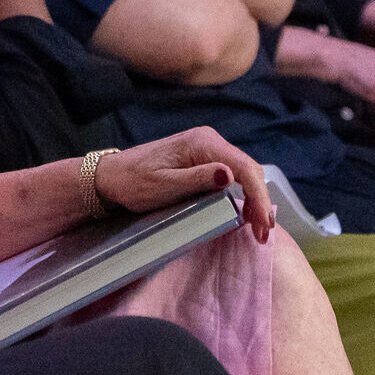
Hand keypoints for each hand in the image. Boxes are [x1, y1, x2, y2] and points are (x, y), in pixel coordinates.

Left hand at [91, 126, 275, 242]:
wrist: (111, 176)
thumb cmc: (133, 182)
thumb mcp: (164, 185)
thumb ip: (197, 179)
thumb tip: (229, 175)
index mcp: (202, 142)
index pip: (244, 167)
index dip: (258, 195)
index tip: (263, 222)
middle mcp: (209, 140)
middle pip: (249, 169)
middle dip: (260, 201)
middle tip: (264, 233)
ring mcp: (207, 149)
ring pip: (243, 173)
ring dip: (254, 199)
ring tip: (258, 229)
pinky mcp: (203, 160)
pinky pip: (232, 176)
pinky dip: (242, 195)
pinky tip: (244, 213)